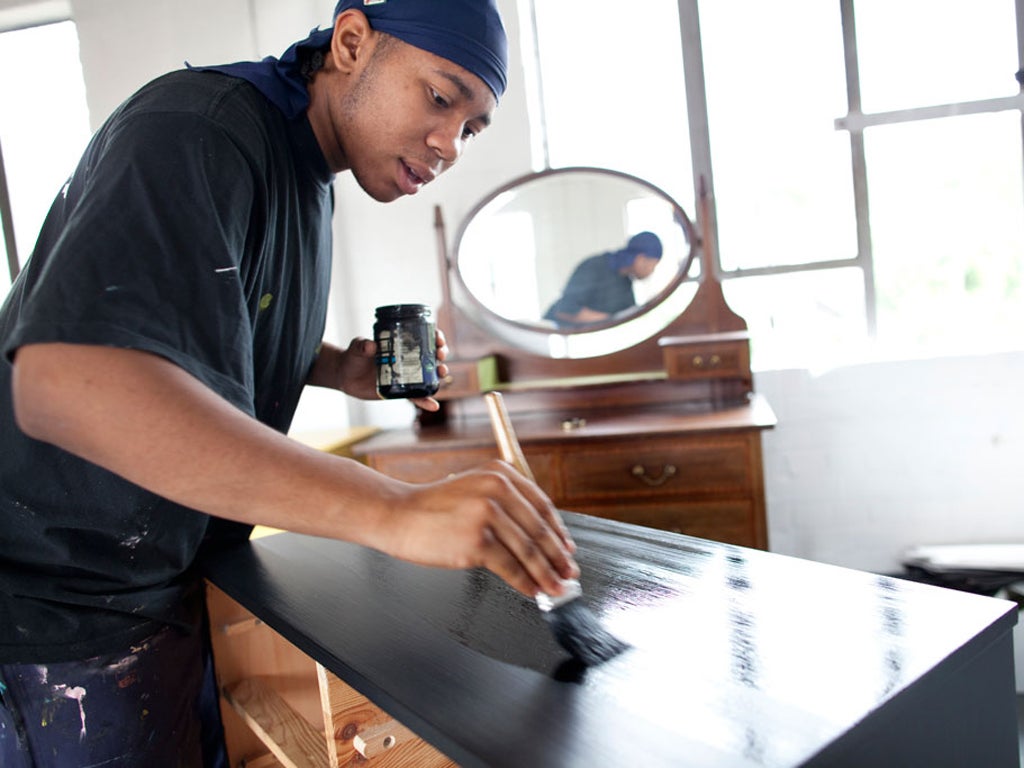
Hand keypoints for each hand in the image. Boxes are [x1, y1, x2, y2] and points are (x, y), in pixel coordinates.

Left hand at [318, 329, 449, 410]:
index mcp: (400, 344)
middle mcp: (407, 359)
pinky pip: (416, 396)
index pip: (423, 337)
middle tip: (440, 355)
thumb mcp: (357, 348)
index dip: (435, 337)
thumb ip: (362, 346)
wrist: (345, 377)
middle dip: (441, 353)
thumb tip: (370, 345)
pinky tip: (434, 406)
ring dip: (439, 374)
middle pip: (431, 355)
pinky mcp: (401, 391)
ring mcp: (406, 375)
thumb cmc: (353, 357)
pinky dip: (425, 401)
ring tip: (442, 373)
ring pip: (428, 375)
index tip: (438, 339)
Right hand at [374, 460, 577, 597]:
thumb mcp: (473, 489)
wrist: (397, 515)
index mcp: (501, 473)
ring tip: (555, 589)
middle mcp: (497, 488)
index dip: (558, 532)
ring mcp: (487, 513)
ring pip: (528, 551)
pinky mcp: (476, 540)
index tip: (567, 549)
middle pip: (539, 529)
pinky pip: (510, 566)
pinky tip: (531, 590)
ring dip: (546, 574)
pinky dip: (525, 582)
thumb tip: (540, 540)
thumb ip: (505, 505)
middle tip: (569, 574)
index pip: (542, 505)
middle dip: (558, 557)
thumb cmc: (433, 508)